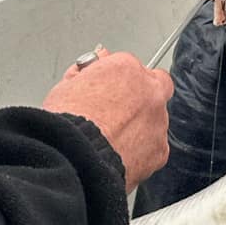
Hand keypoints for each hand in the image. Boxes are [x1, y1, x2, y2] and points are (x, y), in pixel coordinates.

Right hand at [43, 49, 174, 191]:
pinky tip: (120, 155)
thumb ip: (85, 71)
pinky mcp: (159, 151)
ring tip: (113, 139)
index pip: (130, 67)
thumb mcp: (66, 86)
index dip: (117, 81)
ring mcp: (158, 121)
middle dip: (141, 96)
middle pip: (155, 87)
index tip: (108, 91)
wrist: (74, 158)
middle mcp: (149, 92)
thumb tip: (87, 68)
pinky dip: (141, 152)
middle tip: (119, 111)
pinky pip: (154, 148)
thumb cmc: (67, 124)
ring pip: (156, 120)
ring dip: (141, 126)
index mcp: (127, 69)